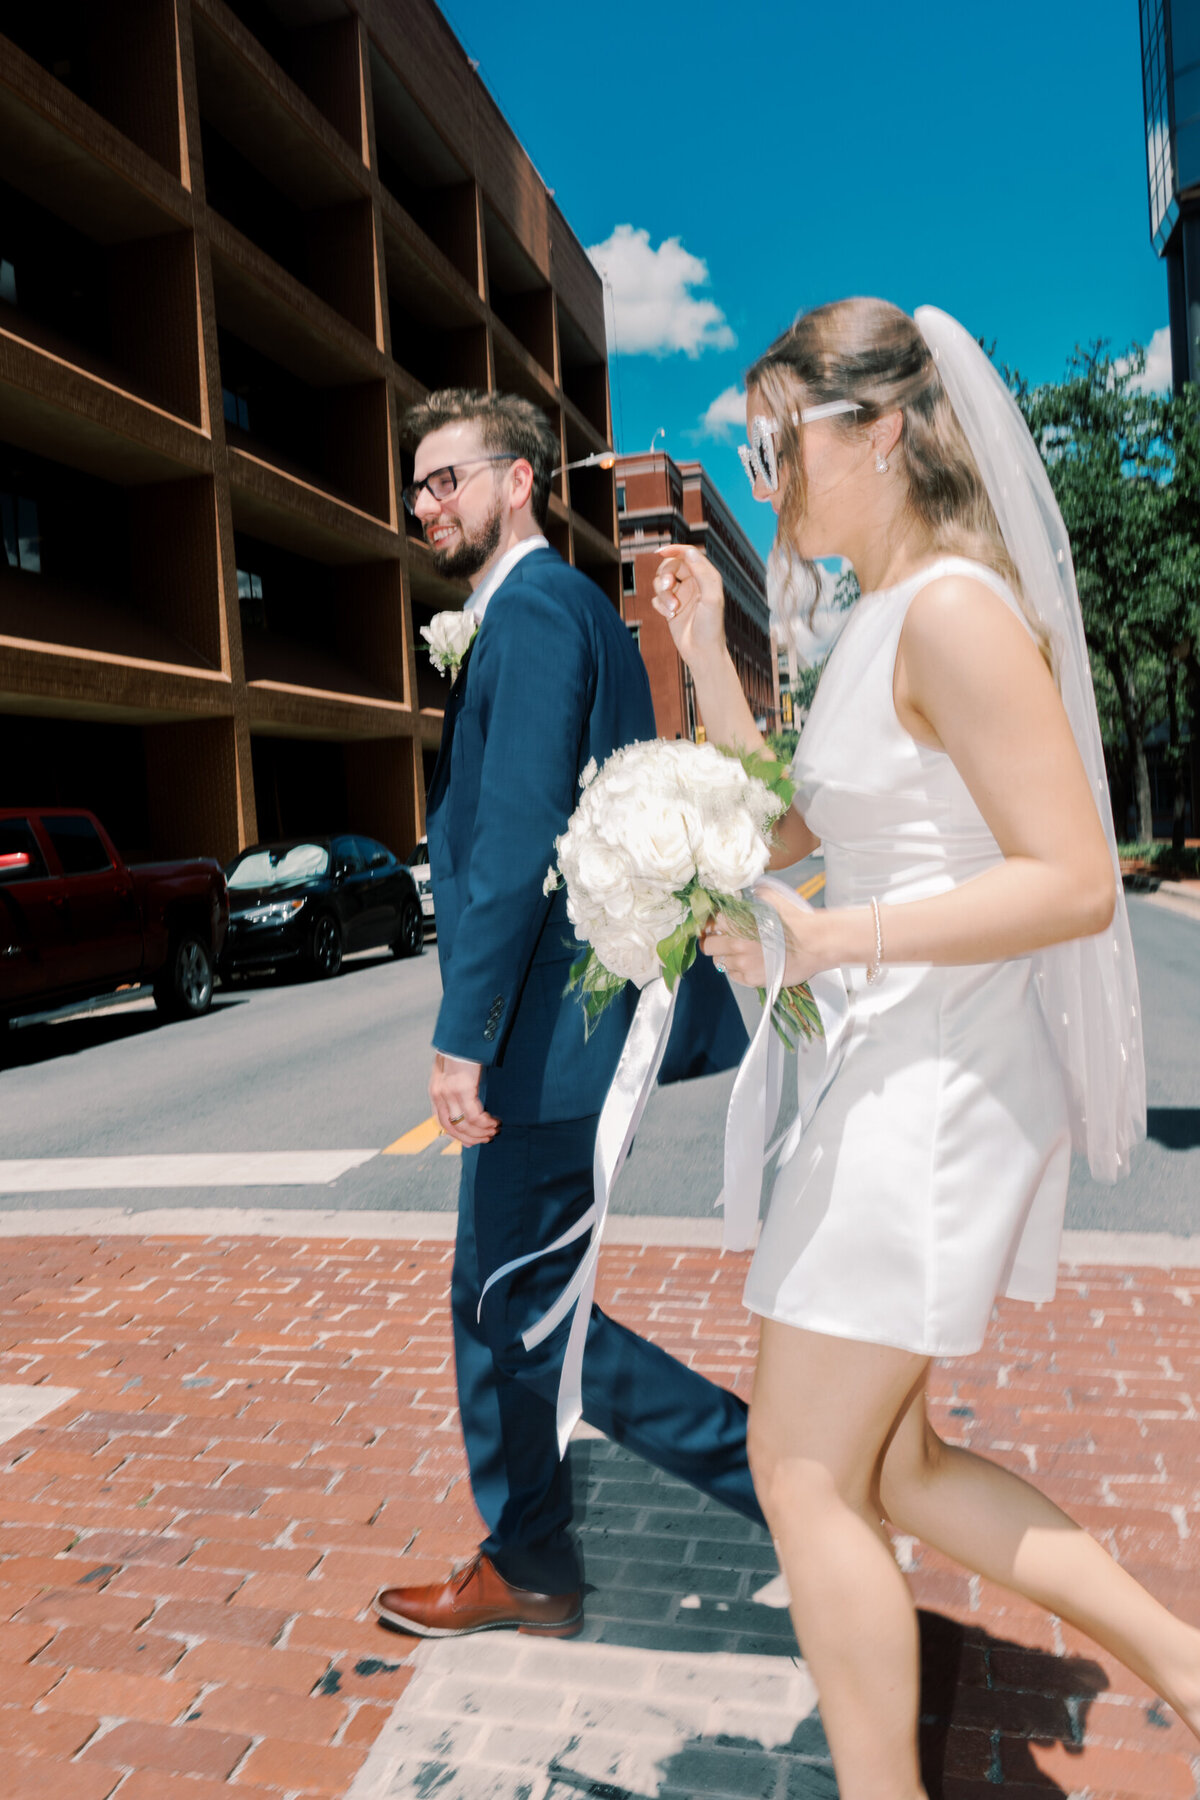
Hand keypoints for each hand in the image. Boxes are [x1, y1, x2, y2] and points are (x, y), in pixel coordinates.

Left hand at [429, 1053, 498, 1145]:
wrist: (461, 1033)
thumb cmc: (460, 1049)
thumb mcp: (451, 1070)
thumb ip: (454, 1087)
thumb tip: (465, 1104)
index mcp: (435, 1091)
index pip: (441, 1121)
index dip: (456, 1134)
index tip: (471, 1141)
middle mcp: (439, 1094)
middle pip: (452, 1127)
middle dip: (471, 1137)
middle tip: (487, 1139)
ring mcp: (449, 1092)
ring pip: (464, 1124)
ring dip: (481, 1132)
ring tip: (494, 1131)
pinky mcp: (463, 1088)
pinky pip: (475, 1115)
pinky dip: (485, 1122)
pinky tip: (494, 1121)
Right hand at [651, 544, 726, 668]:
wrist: (702, 653)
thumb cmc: (711, 627)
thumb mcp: (711, 598)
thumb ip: (702, 573)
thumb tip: (689, 552)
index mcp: (705, 577)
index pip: (687, 555)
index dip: (674, 550)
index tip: (660, 552)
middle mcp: (692, 584)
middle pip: (670, 566)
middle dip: (665, 575)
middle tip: (668, 587)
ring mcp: (680, 595)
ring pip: (661, 582)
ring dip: (663, 594)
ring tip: (672, 609)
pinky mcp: (670, 608)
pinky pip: (656, 598)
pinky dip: (660, 605)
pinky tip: (670, 616)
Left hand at [701, 886, 831, 988]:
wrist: (815, 944)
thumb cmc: (797, 922)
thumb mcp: (773, 899)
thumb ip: (754, 895)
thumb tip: (747, 891)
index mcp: (736, 923)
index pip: (710, 924)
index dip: (715, 926)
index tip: (719, 928)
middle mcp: (735, 944)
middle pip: (708, 947)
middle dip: (715, 943)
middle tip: (725, 942)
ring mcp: (742, 964)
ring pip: (720, 963)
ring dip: (728, 958)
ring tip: (743, 953)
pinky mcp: (752, 980)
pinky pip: (734, 977)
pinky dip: (739, 971)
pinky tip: (751, 964)